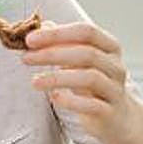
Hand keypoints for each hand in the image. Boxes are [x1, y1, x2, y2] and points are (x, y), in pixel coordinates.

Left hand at [21, 21, 137, 143]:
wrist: (116, 117)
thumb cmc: (92, 85)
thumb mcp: (80, 61)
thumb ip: (63, 44)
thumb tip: (42, 26)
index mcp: (109, 47)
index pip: (86, 31)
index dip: (57, 34)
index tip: (30, 39)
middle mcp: (116, 66)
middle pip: (86, 53)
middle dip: (52, 54)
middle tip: (26, 58)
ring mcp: (115, 90)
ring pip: (90, 78)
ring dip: (57, 78)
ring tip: (34, 82)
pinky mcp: (110, 112)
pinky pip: (92, 105)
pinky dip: (71, 100)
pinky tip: (53, 97)